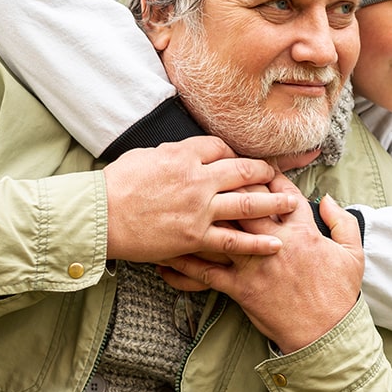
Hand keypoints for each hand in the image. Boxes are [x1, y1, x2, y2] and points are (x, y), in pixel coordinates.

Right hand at [103, 136, 298, 262]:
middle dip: (264, 173)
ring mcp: (199, 210)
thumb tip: (189, 154)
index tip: (239, 159)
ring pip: (246, 204)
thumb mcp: (145, 155)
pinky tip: (275, 243)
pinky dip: (257, 243)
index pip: (221, 148)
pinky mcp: (195, 238)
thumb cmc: (116, 184)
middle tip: (277, 175)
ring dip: (273, 202)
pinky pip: (233, 241)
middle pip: (242, 171)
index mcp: (183, 155)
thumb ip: (173, 154)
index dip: (234, 153)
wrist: (100, 216)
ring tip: (291, 202)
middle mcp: (197, 179)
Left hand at [159, 177, 364, 353]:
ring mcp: (254, 266)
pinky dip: (185, 266)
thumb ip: (341, 221)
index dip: (266, 175)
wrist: (326, 335)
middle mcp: (274, 243)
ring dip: (196, 220)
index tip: (252, 166)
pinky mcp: (241, 289)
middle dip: (226, 186)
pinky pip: (206, 275)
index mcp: (302, 231)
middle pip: (244, 204)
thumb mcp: (352, 254)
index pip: (281, 193)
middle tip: (206, 175)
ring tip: (173, 209)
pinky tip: (166, 259)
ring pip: (220, 233)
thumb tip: (327, 198)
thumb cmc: (338, 295)